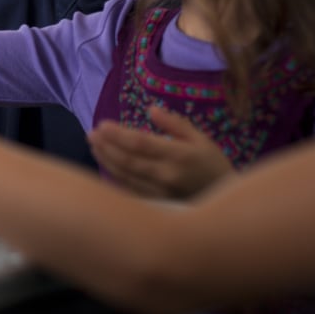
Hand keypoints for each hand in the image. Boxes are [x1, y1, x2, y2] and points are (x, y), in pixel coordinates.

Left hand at [89, 106, 234, 199]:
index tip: (102, 125)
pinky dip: (113, 177)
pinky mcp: (155, 203)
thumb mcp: (201, 139)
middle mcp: (166, 175)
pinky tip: (105, 165)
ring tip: (94, 145)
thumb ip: (174, 124)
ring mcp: (159, 192)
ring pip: (124, 176)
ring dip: (106, 160)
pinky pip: (128, 190)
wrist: (224, 204)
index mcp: (179, 156)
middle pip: (128, 160)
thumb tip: (151, 109)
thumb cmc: (212, 165)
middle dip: (106, 146)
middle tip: (91, 133)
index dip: (118, 134)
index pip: (141, 143)